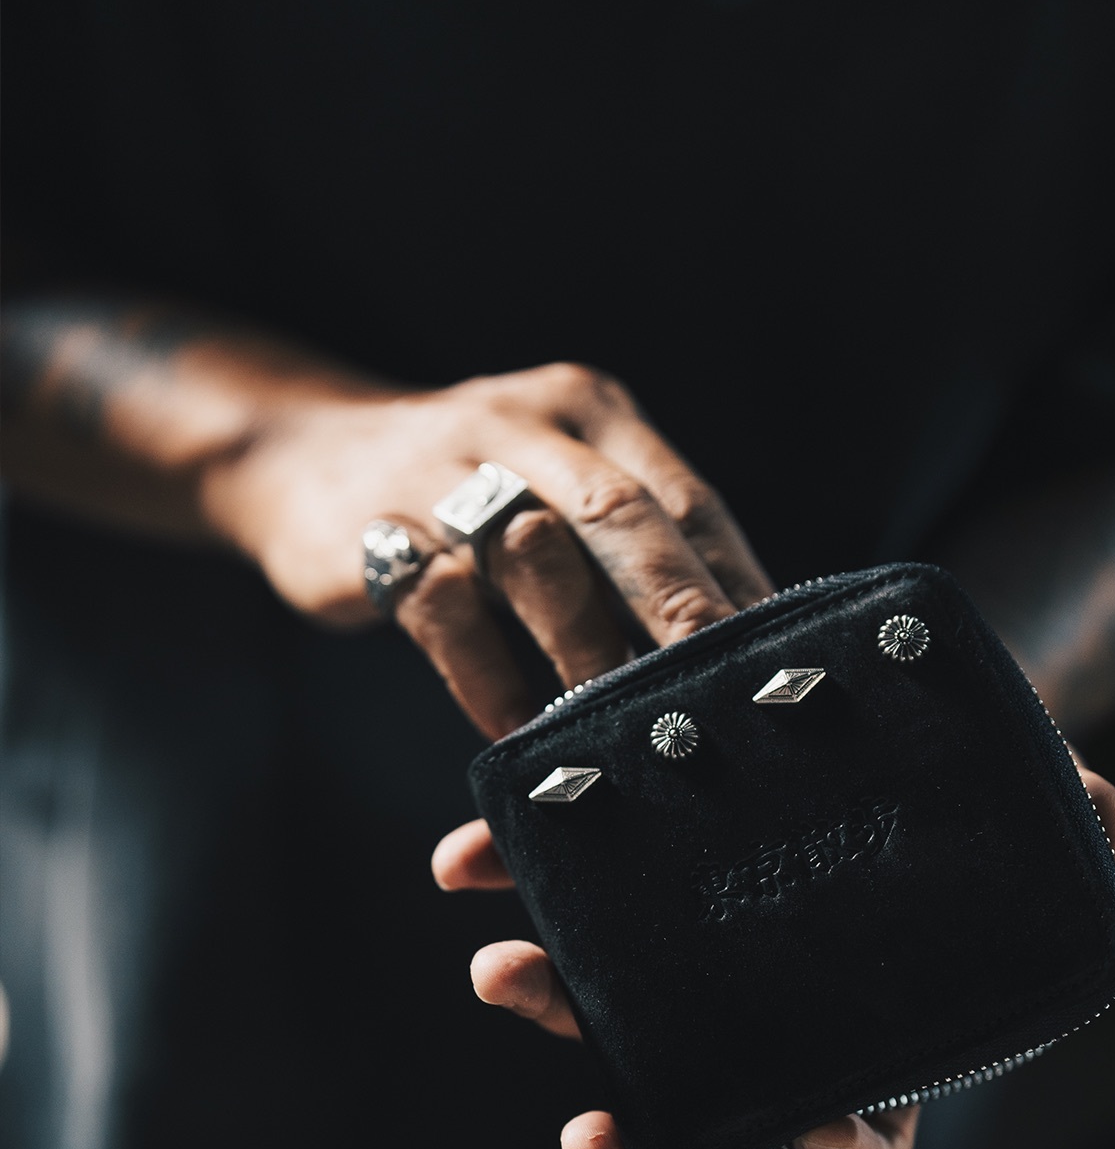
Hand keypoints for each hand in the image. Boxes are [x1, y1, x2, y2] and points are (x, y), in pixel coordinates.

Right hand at [210, 362, 771, 737]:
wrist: (299, 456)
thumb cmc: (468, 500)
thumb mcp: (552, 493)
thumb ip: (626, 556)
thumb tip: (730, 663)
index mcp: (593, 414)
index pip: (689, 501)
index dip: (738, 586)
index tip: (781, 669)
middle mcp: (527, 425)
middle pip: (623, 517)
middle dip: (680, 612)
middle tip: (720, 701)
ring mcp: (445, 468)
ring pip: (535, 554)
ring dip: (584, 650)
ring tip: (618, 732)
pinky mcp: (375, 526)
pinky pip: (445, 608)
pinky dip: (490, 679)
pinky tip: (517, 735)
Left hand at [432, 767, 1114, 1148]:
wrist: (849, 717)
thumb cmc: (932, 792)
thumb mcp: (997, 796)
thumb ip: (1050, 811)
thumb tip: (1113, 820)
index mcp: (859, 1032)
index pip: (855, 1137)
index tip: (810, 1132)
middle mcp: (756, 1017)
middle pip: (698, 1100)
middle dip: (637, 1120)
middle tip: (590, 1123)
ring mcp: (677, 959)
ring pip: (606, 1017)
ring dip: (548, 1002)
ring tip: (497, 969)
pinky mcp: (617, 884)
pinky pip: (552, 904)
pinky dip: (507, 880)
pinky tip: (461, 855)